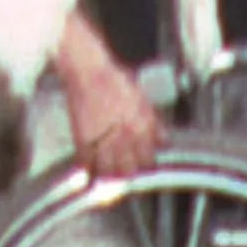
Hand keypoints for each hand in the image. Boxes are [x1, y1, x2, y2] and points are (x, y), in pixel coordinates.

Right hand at [51, 23, 164, 181]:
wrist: (88, 72)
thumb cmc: (115, 80)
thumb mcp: (142, 99)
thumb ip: (155, 123)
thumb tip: (163, 140)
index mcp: (142, 127)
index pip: (148, 160)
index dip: (145, 163)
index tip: (141, 164)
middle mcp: (125, 137)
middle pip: (129, 170)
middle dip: (127, 172)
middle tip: (123, 169)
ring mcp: (103, 141)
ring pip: (108, 172)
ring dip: (109, 174)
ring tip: (108, 172)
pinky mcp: (83, 141)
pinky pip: (87, 164)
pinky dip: (89, 167)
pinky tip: (91, 166)